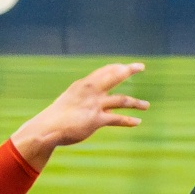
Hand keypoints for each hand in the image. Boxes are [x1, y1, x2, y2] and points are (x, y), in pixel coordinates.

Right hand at [11, 63, 147, 169]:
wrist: (47, 128)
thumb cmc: (58, 115)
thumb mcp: (70, 99)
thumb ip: (84, 96)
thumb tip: (94, 97)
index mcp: (83, 85)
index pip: (103, 71)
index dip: (116, 67)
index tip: (126, 65)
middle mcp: (90, 91)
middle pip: (114, 76)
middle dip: (128, 70)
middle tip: (141, 66)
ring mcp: (94, 105)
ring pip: (121, 100)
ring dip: (136, 103)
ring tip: (146, 105)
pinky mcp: (96, 120)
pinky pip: (117, 119)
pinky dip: (128, 120)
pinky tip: (137, 122)